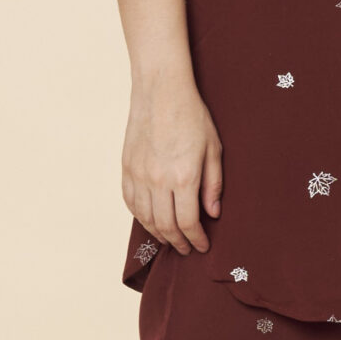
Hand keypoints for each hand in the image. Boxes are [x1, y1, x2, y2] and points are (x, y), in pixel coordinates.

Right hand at [121, 74, 223, 253]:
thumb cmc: (192, 116)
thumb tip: (213, 213)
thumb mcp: (213, 148)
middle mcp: (158, 180)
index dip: (196, 239)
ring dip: (159, 233)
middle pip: (166, 226)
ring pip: (145, 217)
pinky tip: (150, 220)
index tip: (202, 246)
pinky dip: (140, 217)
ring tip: (170, 239)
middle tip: (187, 249)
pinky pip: (131, 202)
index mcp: (184, 176)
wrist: (160, 90)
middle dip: (178, 242)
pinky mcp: (127, 167)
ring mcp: (139, 174)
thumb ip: (213, 184)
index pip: (188, 222)